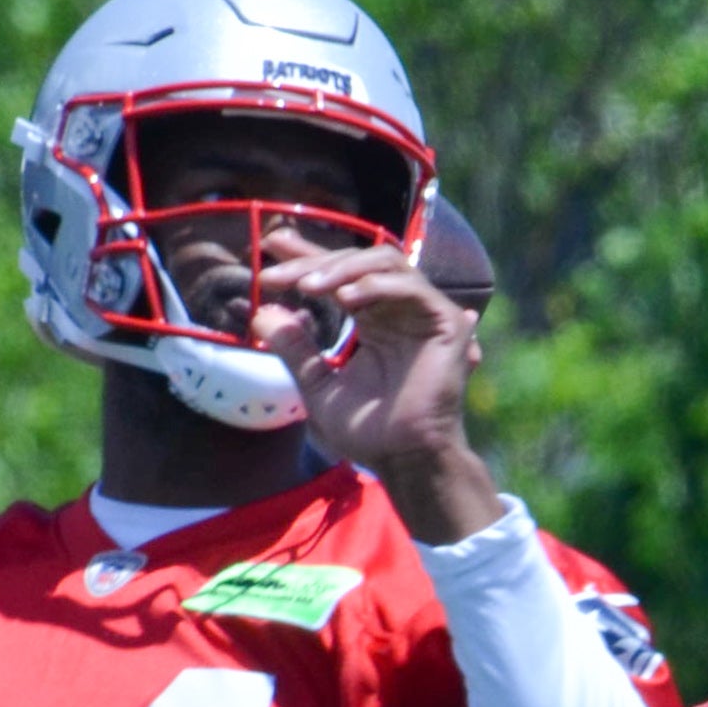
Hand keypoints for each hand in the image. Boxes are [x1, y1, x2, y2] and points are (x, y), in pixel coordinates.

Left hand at [263, 226, 500, 542]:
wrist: (405, 459)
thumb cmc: (369, 430)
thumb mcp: (318, 385)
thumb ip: (295, 350)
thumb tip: (261, 315)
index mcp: (373, 319)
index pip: (339, 275)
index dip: (305, 256)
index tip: (269, 248)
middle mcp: (398, 309)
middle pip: (356, 261)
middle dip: (313, 261)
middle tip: (276, 275)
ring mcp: (424, 312)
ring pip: (385, 262)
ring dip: (342, 268)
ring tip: (308, 286)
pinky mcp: (446, 323)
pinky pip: (411, 288)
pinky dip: (376, 286)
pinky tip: (345, 298)